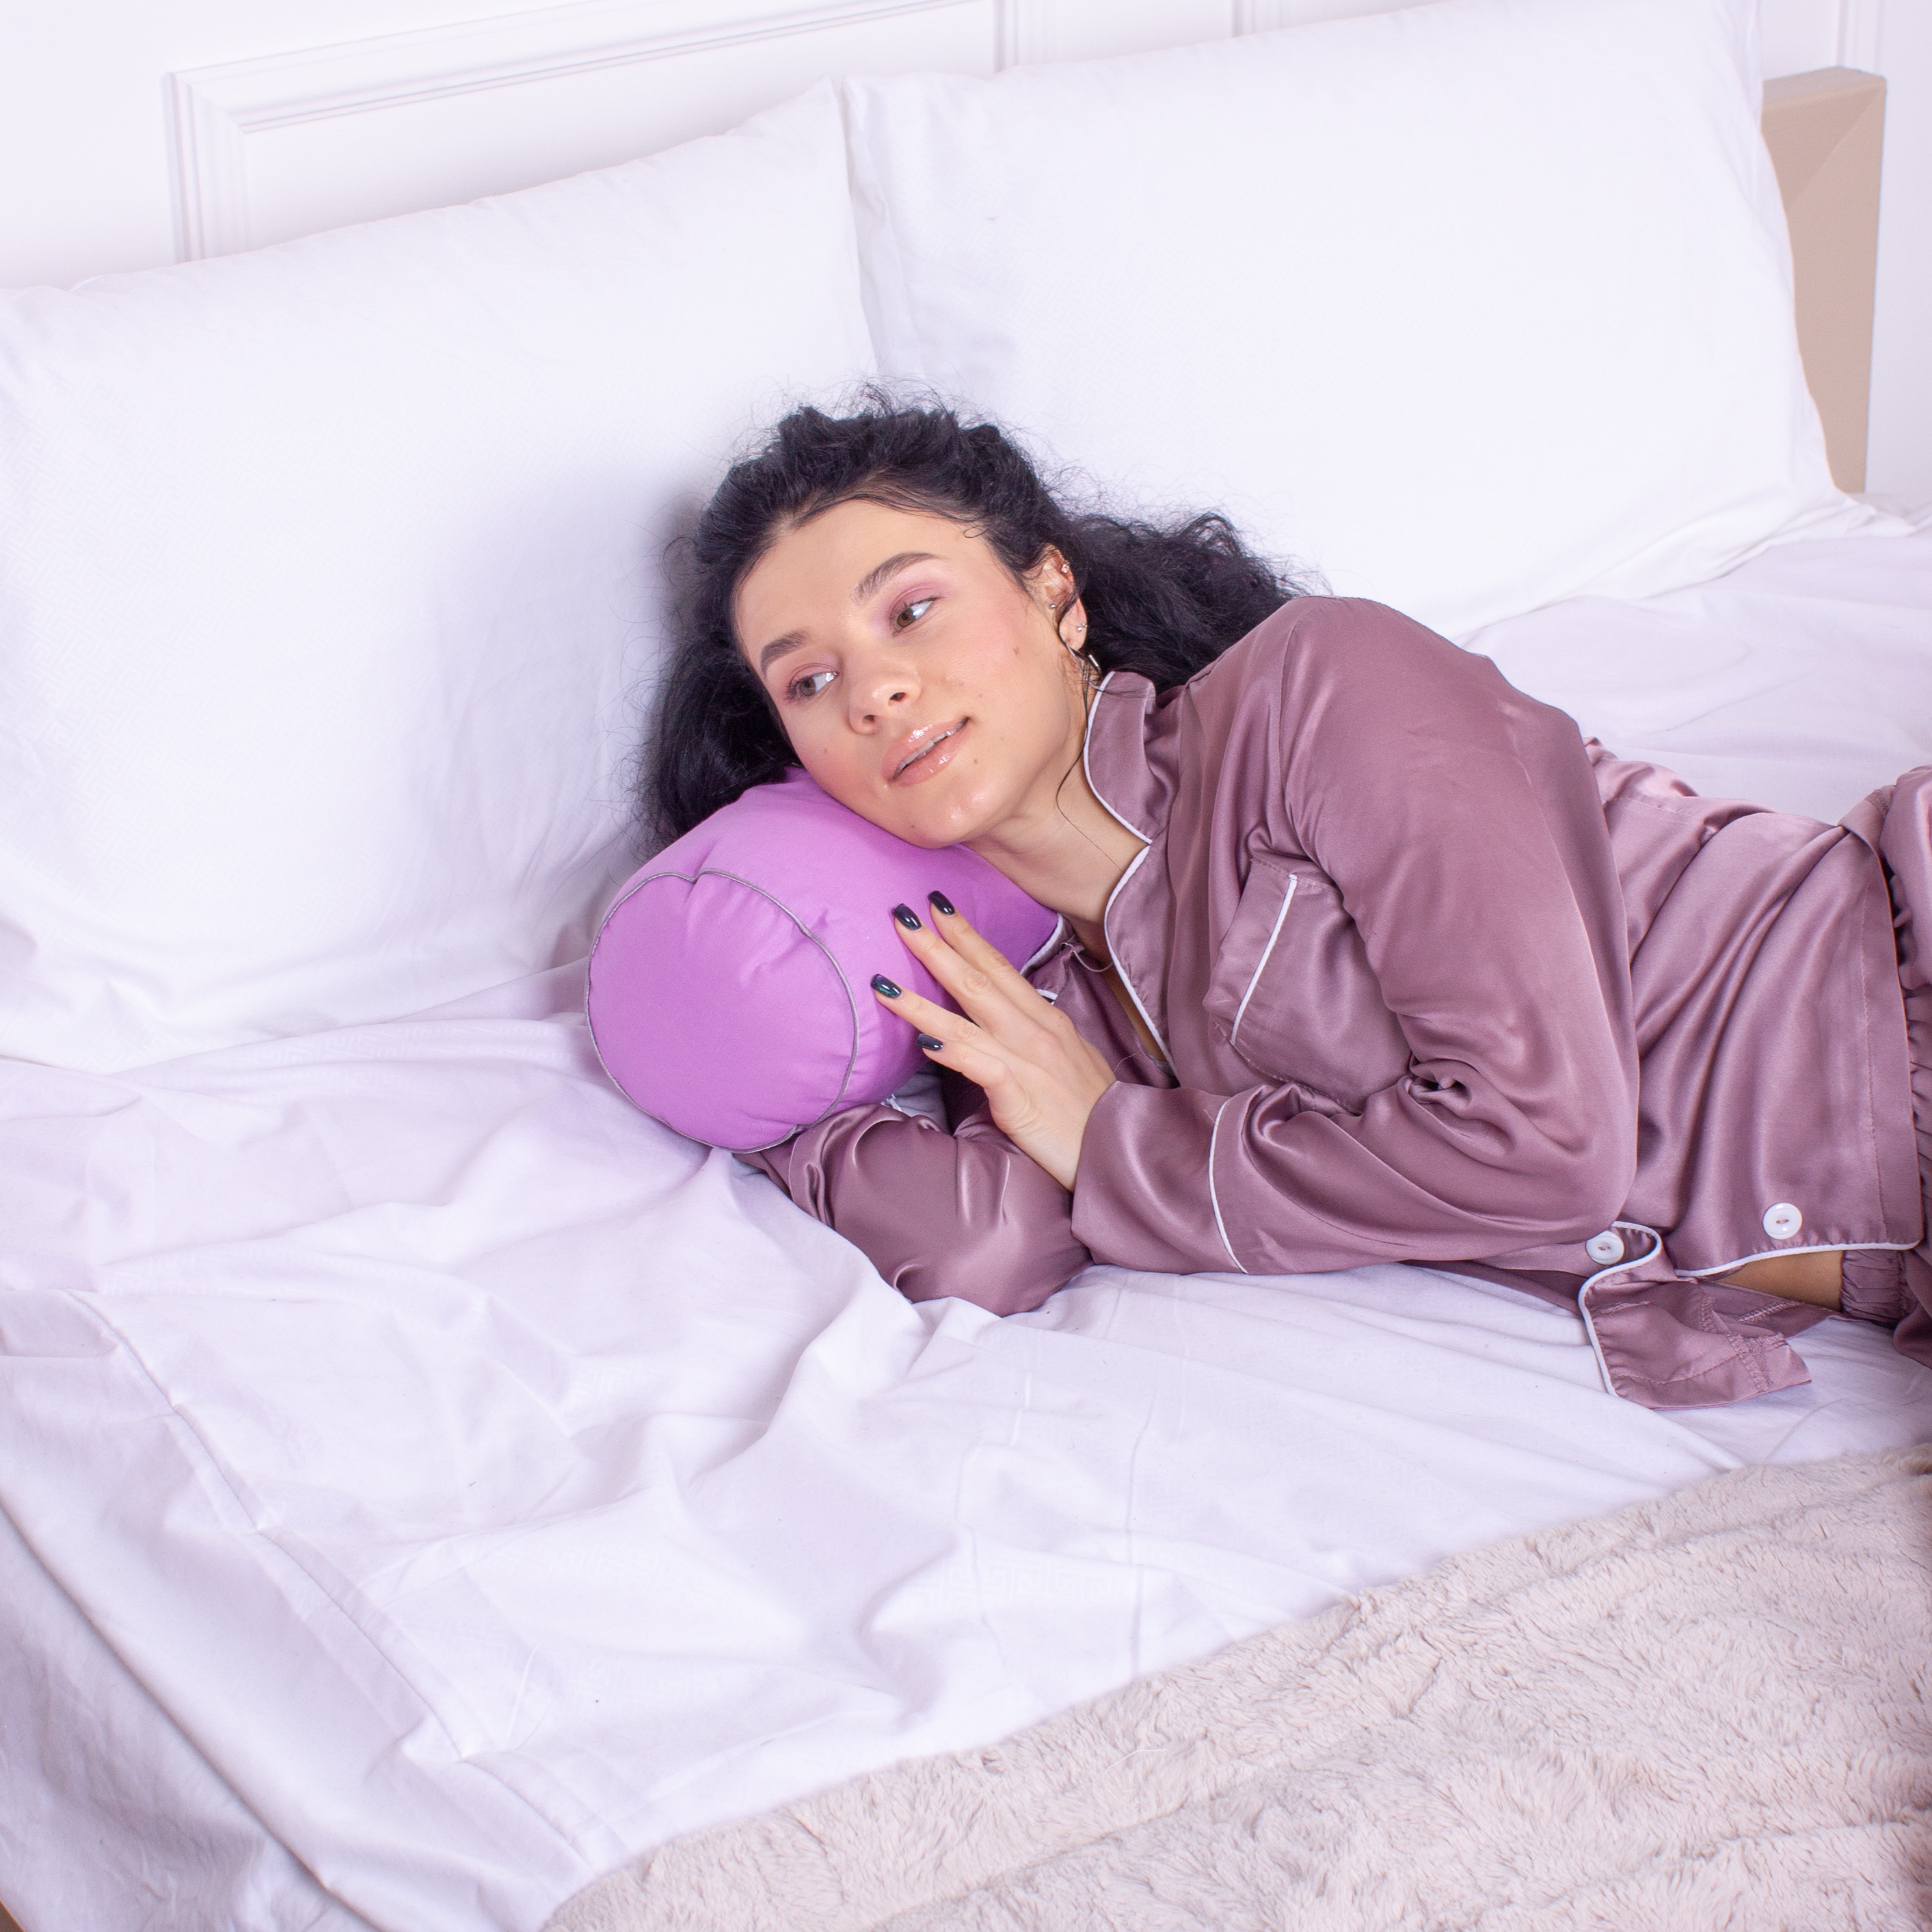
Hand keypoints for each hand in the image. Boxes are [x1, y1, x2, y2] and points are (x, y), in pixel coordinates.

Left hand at [871, 895, 1114, 1190]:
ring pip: (967, 1018)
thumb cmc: (1090, 1112)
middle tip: (900, 913)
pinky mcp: (1020, 1097)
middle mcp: (1036, 1031)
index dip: (967, 936)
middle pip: (978, 979)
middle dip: (937, 945)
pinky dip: (950, 1049)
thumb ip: (1033, 1036)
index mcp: (1046, 1019)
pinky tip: (921, 1039)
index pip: (999, 967)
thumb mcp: (1066, 1059)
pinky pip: (979, 1065)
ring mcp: (1028, 1062)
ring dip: (921, 999)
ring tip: (883, 980)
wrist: (1120, 1153)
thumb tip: (1001, 1023)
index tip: (937, 907)